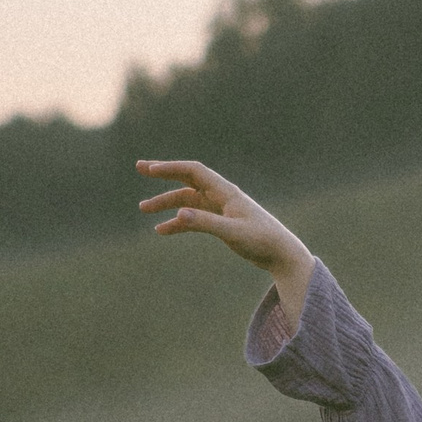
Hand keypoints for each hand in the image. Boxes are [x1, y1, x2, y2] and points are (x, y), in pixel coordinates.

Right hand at [135, 160, 314, 324]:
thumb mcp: (233, 233)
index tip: (149, 170)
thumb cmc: (262, 241)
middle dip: (164, 173)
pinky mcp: (221, 222)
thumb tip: (178, 215)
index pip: (194, 171)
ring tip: (144, 209)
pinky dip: (178, 222)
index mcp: (226, 192)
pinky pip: (194, 218)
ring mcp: (220, 209)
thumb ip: (205, 223)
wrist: (281, 254)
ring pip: (187, 200)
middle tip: (140, 168)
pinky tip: (161, 230)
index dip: (170, 167)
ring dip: (166, 203)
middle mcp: (221, 196)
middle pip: (187, 179)